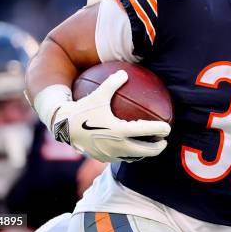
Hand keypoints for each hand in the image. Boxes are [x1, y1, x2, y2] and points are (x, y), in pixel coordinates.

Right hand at [52, 70, 170, 162]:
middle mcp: (116, 145)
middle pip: (144, 150)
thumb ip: (113, 83)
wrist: (63, 128)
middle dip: (157, 147)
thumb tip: (125, 72)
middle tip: (164, 142)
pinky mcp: (102, 158)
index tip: (168, 127)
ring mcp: (110, 154)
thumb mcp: (98, 94)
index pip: (145, 131)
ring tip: (151, 147)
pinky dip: (131, 155)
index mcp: (119, 130)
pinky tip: (132, 149)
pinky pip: (121, 159)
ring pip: (133, 157)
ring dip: (145, 153)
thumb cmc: (82, 109)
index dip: (159, 129)